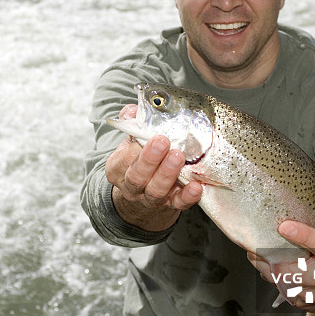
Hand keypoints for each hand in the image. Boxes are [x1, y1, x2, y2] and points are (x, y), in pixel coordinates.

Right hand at [105, 105, 202, 231]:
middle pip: (137, 177)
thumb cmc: (138, 158)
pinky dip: (188, 196)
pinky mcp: (170, 205)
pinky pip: (178, 203)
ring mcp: (149, 198)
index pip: (124, 159)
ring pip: (156, 191)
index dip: (136, 149)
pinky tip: (196, 186)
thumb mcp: (131, 140)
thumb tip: (133, 110)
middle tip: (163, 142)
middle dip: (150, 160)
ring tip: (178, 157)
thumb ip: (131, 123)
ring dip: (167, 174)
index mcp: (118, 168)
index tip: (149, 135)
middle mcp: (131, 187)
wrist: (143, 190)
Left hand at [248, 200, 314, 315]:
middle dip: (273, 256)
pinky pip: (283, 291)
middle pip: (294, 270)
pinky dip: (272, 278)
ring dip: (266, 267)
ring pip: (284, 283)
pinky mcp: (308, 303)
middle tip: (258, 240)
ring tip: (255, 252)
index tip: (284, 225)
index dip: (303, 236)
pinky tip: (267, 265)